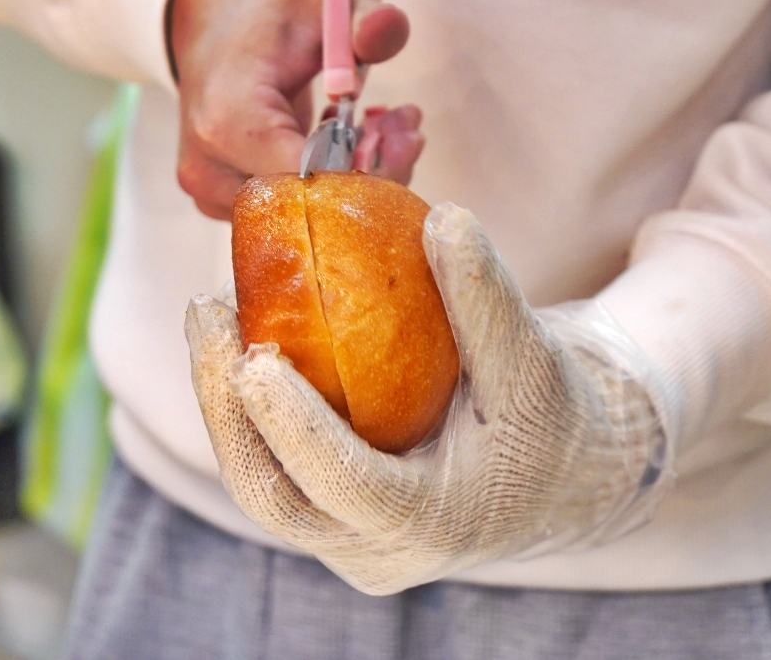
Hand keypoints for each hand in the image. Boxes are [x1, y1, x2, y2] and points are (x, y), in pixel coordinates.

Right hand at [169, 0, 423, 219]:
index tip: (400, 129)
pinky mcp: (225, 203)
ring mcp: (213, 192)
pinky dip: (333, 186)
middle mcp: (210, 168)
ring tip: (383, 126)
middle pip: (310, 209)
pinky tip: (355, 142)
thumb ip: (363, 15)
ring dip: (360, 182)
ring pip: (305, 218)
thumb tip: (389, 27)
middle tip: (405, 127)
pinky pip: (292, 213)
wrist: (211, 17)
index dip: (369, 168)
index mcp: (228, 118)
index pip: (311, 181)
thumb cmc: (271, 8)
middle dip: (374, 177)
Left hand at [186, 204, 672, 594]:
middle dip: (224, 409)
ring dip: (222, 401)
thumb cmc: (554, 417)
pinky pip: (273, 463)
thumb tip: (447, 220)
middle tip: (208, 318)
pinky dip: (250, 404)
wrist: (562, 473)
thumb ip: (490, 301)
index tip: (253, 360)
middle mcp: (375, 552)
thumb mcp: (535, 360)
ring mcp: (344, 540)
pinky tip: (239, 333)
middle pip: (271, 495)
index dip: (293, 427)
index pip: (343, 484)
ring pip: (259, 482)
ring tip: (211, 316)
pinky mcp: (330, 515)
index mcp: (429, 526)